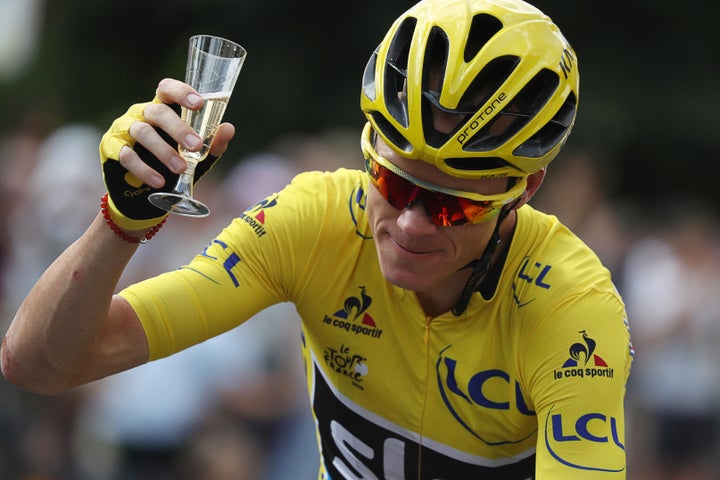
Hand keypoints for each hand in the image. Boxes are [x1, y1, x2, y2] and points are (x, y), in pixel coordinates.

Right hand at [100, 78, 235, 229]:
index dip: (181, 92)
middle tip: (196, 146)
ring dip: (164, 151)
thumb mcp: (196, 158)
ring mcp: (124, 129)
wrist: (142, 196)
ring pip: (142, 132)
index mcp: (162, 108)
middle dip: (178, 128)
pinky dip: (144, 169)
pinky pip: (127, 155)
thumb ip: (212, 144)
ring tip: (181, 169)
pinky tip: (159, 181)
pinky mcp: (111, 148)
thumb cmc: (171, 166)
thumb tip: (228, 129)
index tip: (199, 104)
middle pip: (157, 112)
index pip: (167, 89)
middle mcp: (141, 113)